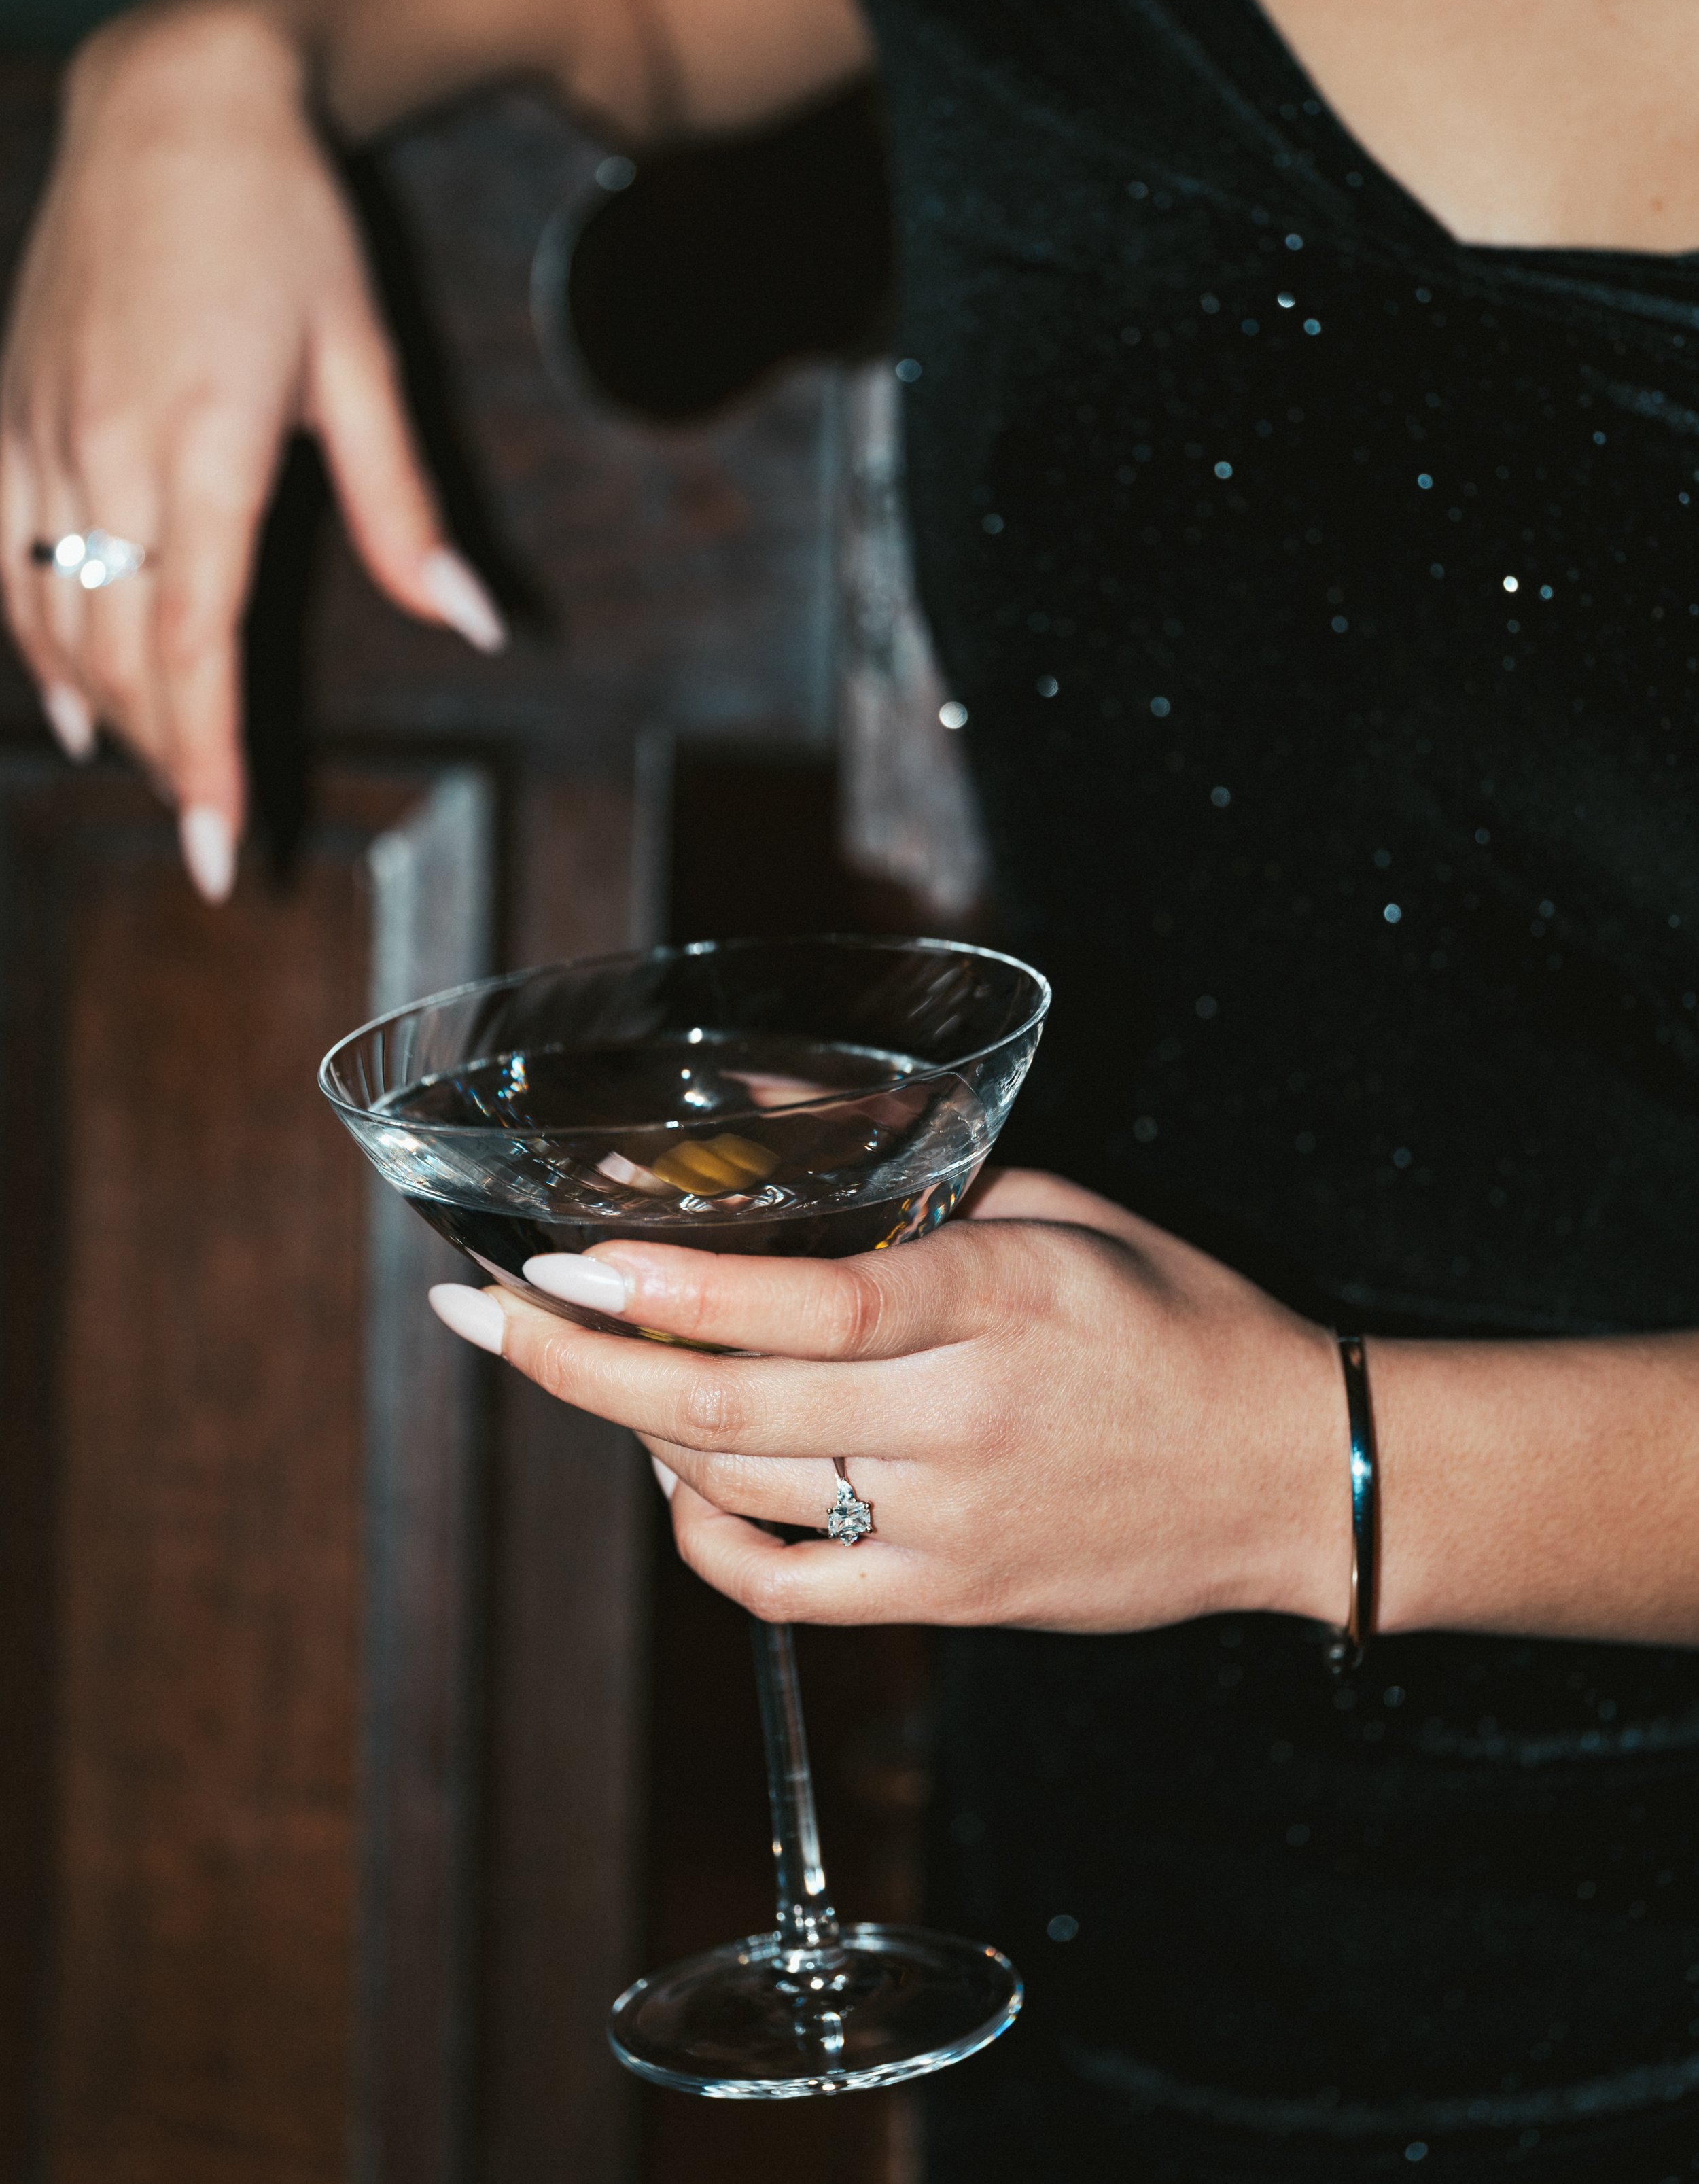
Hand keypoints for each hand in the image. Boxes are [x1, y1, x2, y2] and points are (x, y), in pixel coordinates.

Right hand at [0, 2, 504, 898]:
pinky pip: (3, 556)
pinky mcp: (8, 412)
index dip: (204, 760)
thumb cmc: (287, 228)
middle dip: (163, 758)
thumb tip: (471, 625)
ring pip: (56, 616)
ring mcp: (42, 432)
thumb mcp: (366, 366)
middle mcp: (107, 451)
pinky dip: (32, 641)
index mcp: (204, 450)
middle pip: (123, 652)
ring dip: (106, 710)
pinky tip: (65, 699)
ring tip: (157, 772)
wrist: (175, 101)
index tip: (218, 851)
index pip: (196, 646)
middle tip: (205, 836)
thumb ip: (406, 513)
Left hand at [427, 1168, 1350, 1631]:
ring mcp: (952, 1525)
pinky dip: (700, 1536)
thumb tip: (751, 1123)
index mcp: (1002, 1300)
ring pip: (736, 1493)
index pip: (807, 1301)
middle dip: (576, 1363)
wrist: (1289, 1474)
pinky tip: (676, 1478)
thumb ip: (910, 1178)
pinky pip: (781, 1590)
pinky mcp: (950, 1598)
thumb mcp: (1059, 1209)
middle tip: (485, 1319)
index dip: (666, 1286)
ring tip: (590, 1369)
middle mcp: (966, 1419)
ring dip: (630, 1431)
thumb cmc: (1176, 1318)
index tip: (560, 1260)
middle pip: (727, 1408)